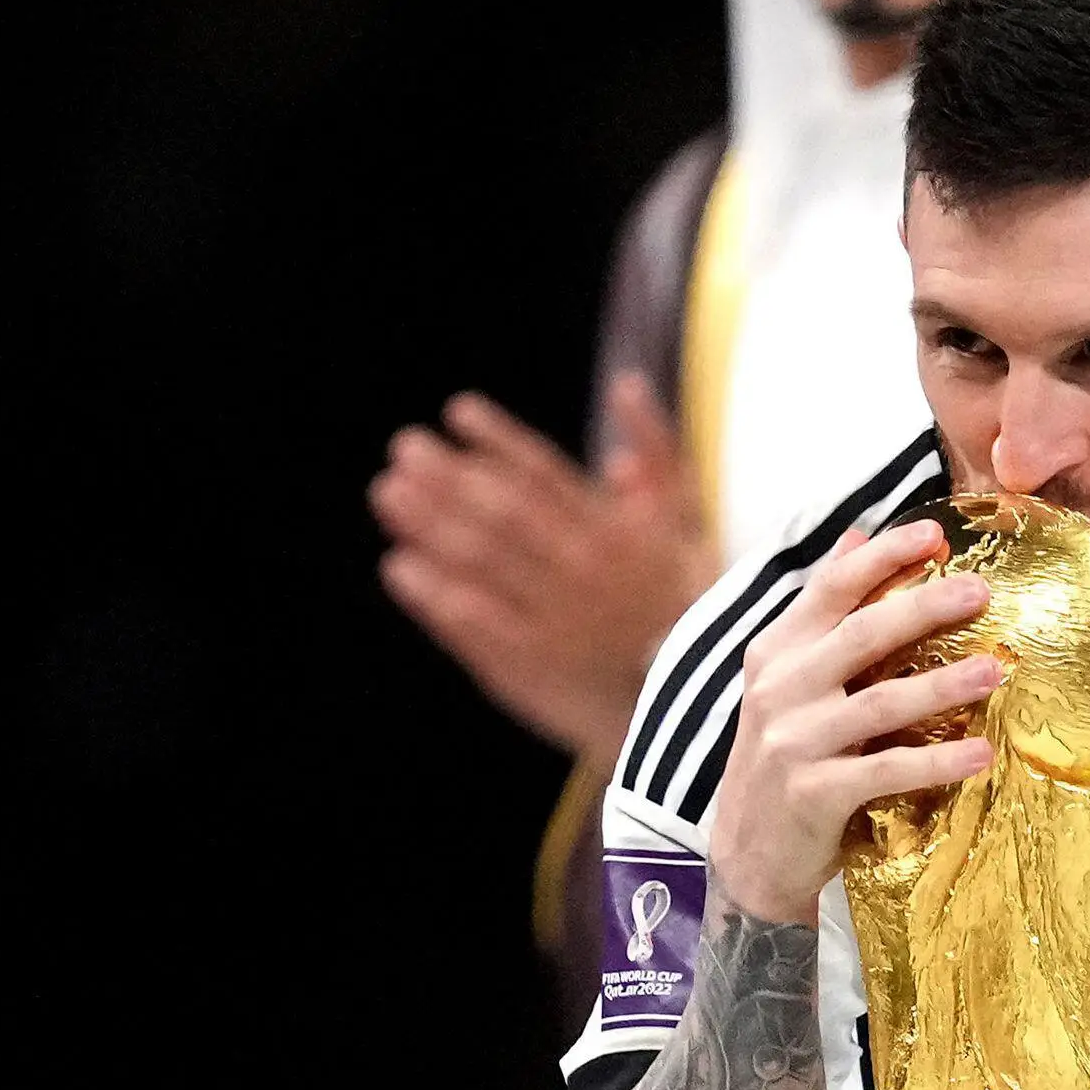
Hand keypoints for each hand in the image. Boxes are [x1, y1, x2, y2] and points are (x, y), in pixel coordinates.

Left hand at [368, 374, 716, 765]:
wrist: (701, 705)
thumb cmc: (690, 602)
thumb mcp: (687, 519)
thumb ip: (659, 450)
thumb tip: (625, 383)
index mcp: (615, 530)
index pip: (548, 472)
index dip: (498, 439)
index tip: (457, 411)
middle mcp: (580, 568)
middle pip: (503, 512)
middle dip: (450, 476)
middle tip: (405, 447)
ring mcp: (553, 616)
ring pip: (483, 563)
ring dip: (430, 524)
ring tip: (388, 493)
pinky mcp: (533, 663)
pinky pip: (476, 624)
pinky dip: (435, 594)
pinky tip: (400, 566)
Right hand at [704, 522, 1002, 925]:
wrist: (748, 853)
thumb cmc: (784, 755)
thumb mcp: (789, 678)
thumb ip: (822, 612)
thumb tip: (855, 535)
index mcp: (778, 651)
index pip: (831, 587)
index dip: (882, 555)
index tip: (935, 532)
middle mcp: (781, 688)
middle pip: (861, 634)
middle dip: (925, 607)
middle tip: (981, 590)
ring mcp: (794, 741)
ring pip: (881, 702)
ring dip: (943, 685)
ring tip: (995, 670)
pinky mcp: (814, 793)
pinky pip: (886, 769)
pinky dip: (936, 761)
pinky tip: (980, 754)